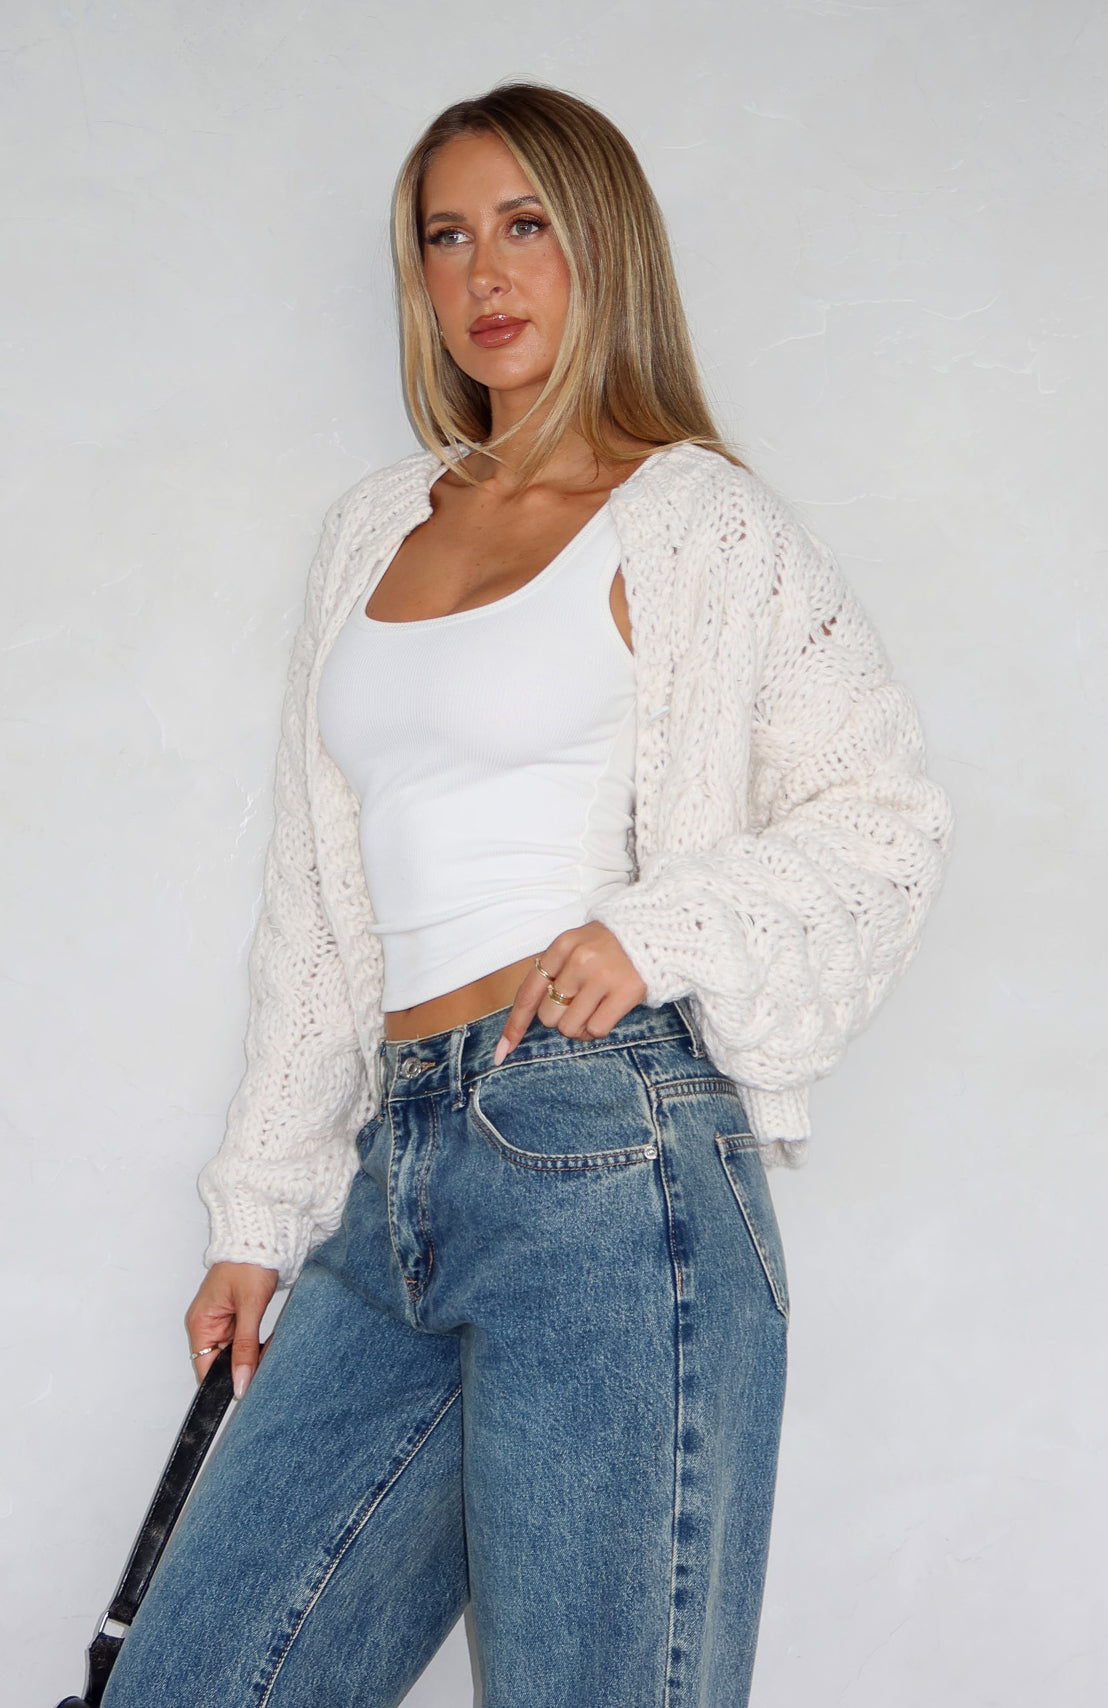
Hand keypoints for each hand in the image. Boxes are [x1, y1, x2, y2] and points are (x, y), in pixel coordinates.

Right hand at [185, 1261, 278, 1399]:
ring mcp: (224, 1320)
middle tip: (266, 1363)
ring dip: (254, 1353)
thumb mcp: (250, 1307)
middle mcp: (209, 1324)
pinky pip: (246, 1339)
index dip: (223, 1382)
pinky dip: (258, 1342)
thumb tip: (239, 1382)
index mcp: (201, 1323)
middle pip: (223, 1362)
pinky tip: (271, 1340)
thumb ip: (245, 1347)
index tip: (245, 1390)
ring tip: (271, 1347)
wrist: (263, 1237)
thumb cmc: (249, 1262)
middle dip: (245, 1366)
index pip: (205, 1368)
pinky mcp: (238, 1316)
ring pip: (238, 1352)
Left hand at [494, 922, 646, 1062]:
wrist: (657, 932)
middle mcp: (578, 960)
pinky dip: (596, 1030)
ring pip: (569, 1027)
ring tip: (594, 1009)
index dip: (515, 1024)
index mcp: (561, 946)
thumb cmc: (610, 946)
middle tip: (579, 1003)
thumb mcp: (576, 946)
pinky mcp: (626, 991)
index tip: (503, 1050)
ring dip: (578, 1027)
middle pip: (547, 1016)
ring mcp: (602, 976)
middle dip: (559, 1017)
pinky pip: (596, 1030)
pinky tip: (606, 1014)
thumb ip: (554, 972)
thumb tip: (530, 1016)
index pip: (528, 992)